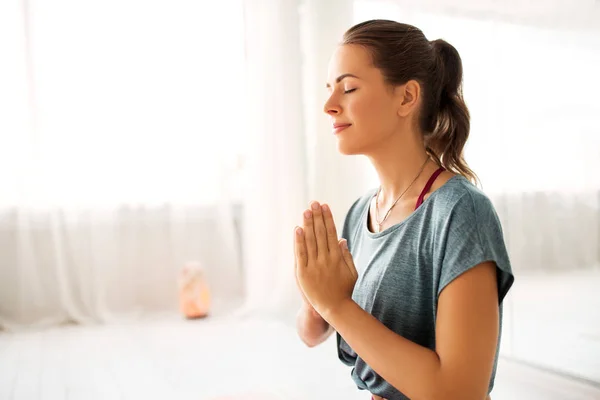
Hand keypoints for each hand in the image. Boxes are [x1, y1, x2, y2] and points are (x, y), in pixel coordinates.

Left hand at [294, 201, 357, 319]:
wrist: (334, 309)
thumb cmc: (344, 291)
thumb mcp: (351, 272)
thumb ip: (346, 255)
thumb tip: (341, 239)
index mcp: (337, 257)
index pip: (331, 232)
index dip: (327, 218)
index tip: (324, 206)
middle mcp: (326, 259)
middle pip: (320, 233)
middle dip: (317, 217)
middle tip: (313, 203)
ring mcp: (314, 266)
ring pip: (310, 240)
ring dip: (308, 224)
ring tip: (306, 211)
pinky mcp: (303, 273)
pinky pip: (301, 254)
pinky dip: (299, 241)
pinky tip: (298, 229)